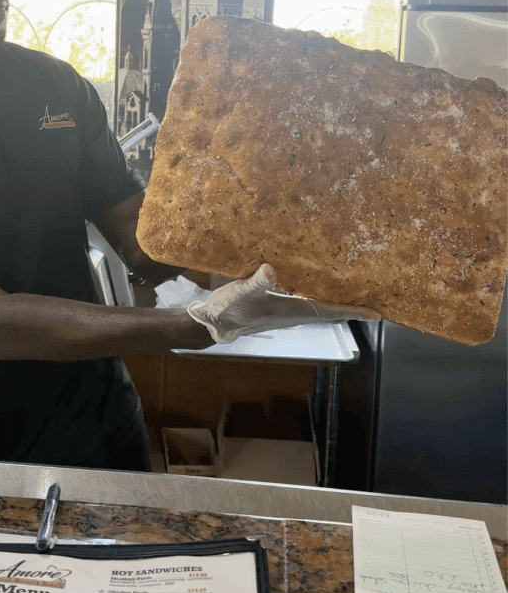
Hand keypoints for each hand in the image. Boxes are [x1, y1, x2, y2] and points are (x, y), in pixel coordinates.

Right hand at [187, 264, 380, 343]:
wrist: (213, 322)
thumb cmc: (229, 309)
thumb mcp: (241, 292)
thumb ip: (257, 282)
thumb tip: (272, 270)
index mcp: (292, 311)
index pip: (331, 311)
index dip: (355, 311)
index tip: (378, 314)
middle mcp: (295, 313)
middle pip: (332, 311)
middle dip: (353, 306)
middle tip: (377, 302)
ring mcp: (288, 310)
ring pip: (321, 306)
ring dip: (339, 300)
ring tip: (357, 290)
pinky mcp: (279, 305)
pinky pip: (308, 300)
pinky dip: (321, 293)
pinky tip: (321, 284)